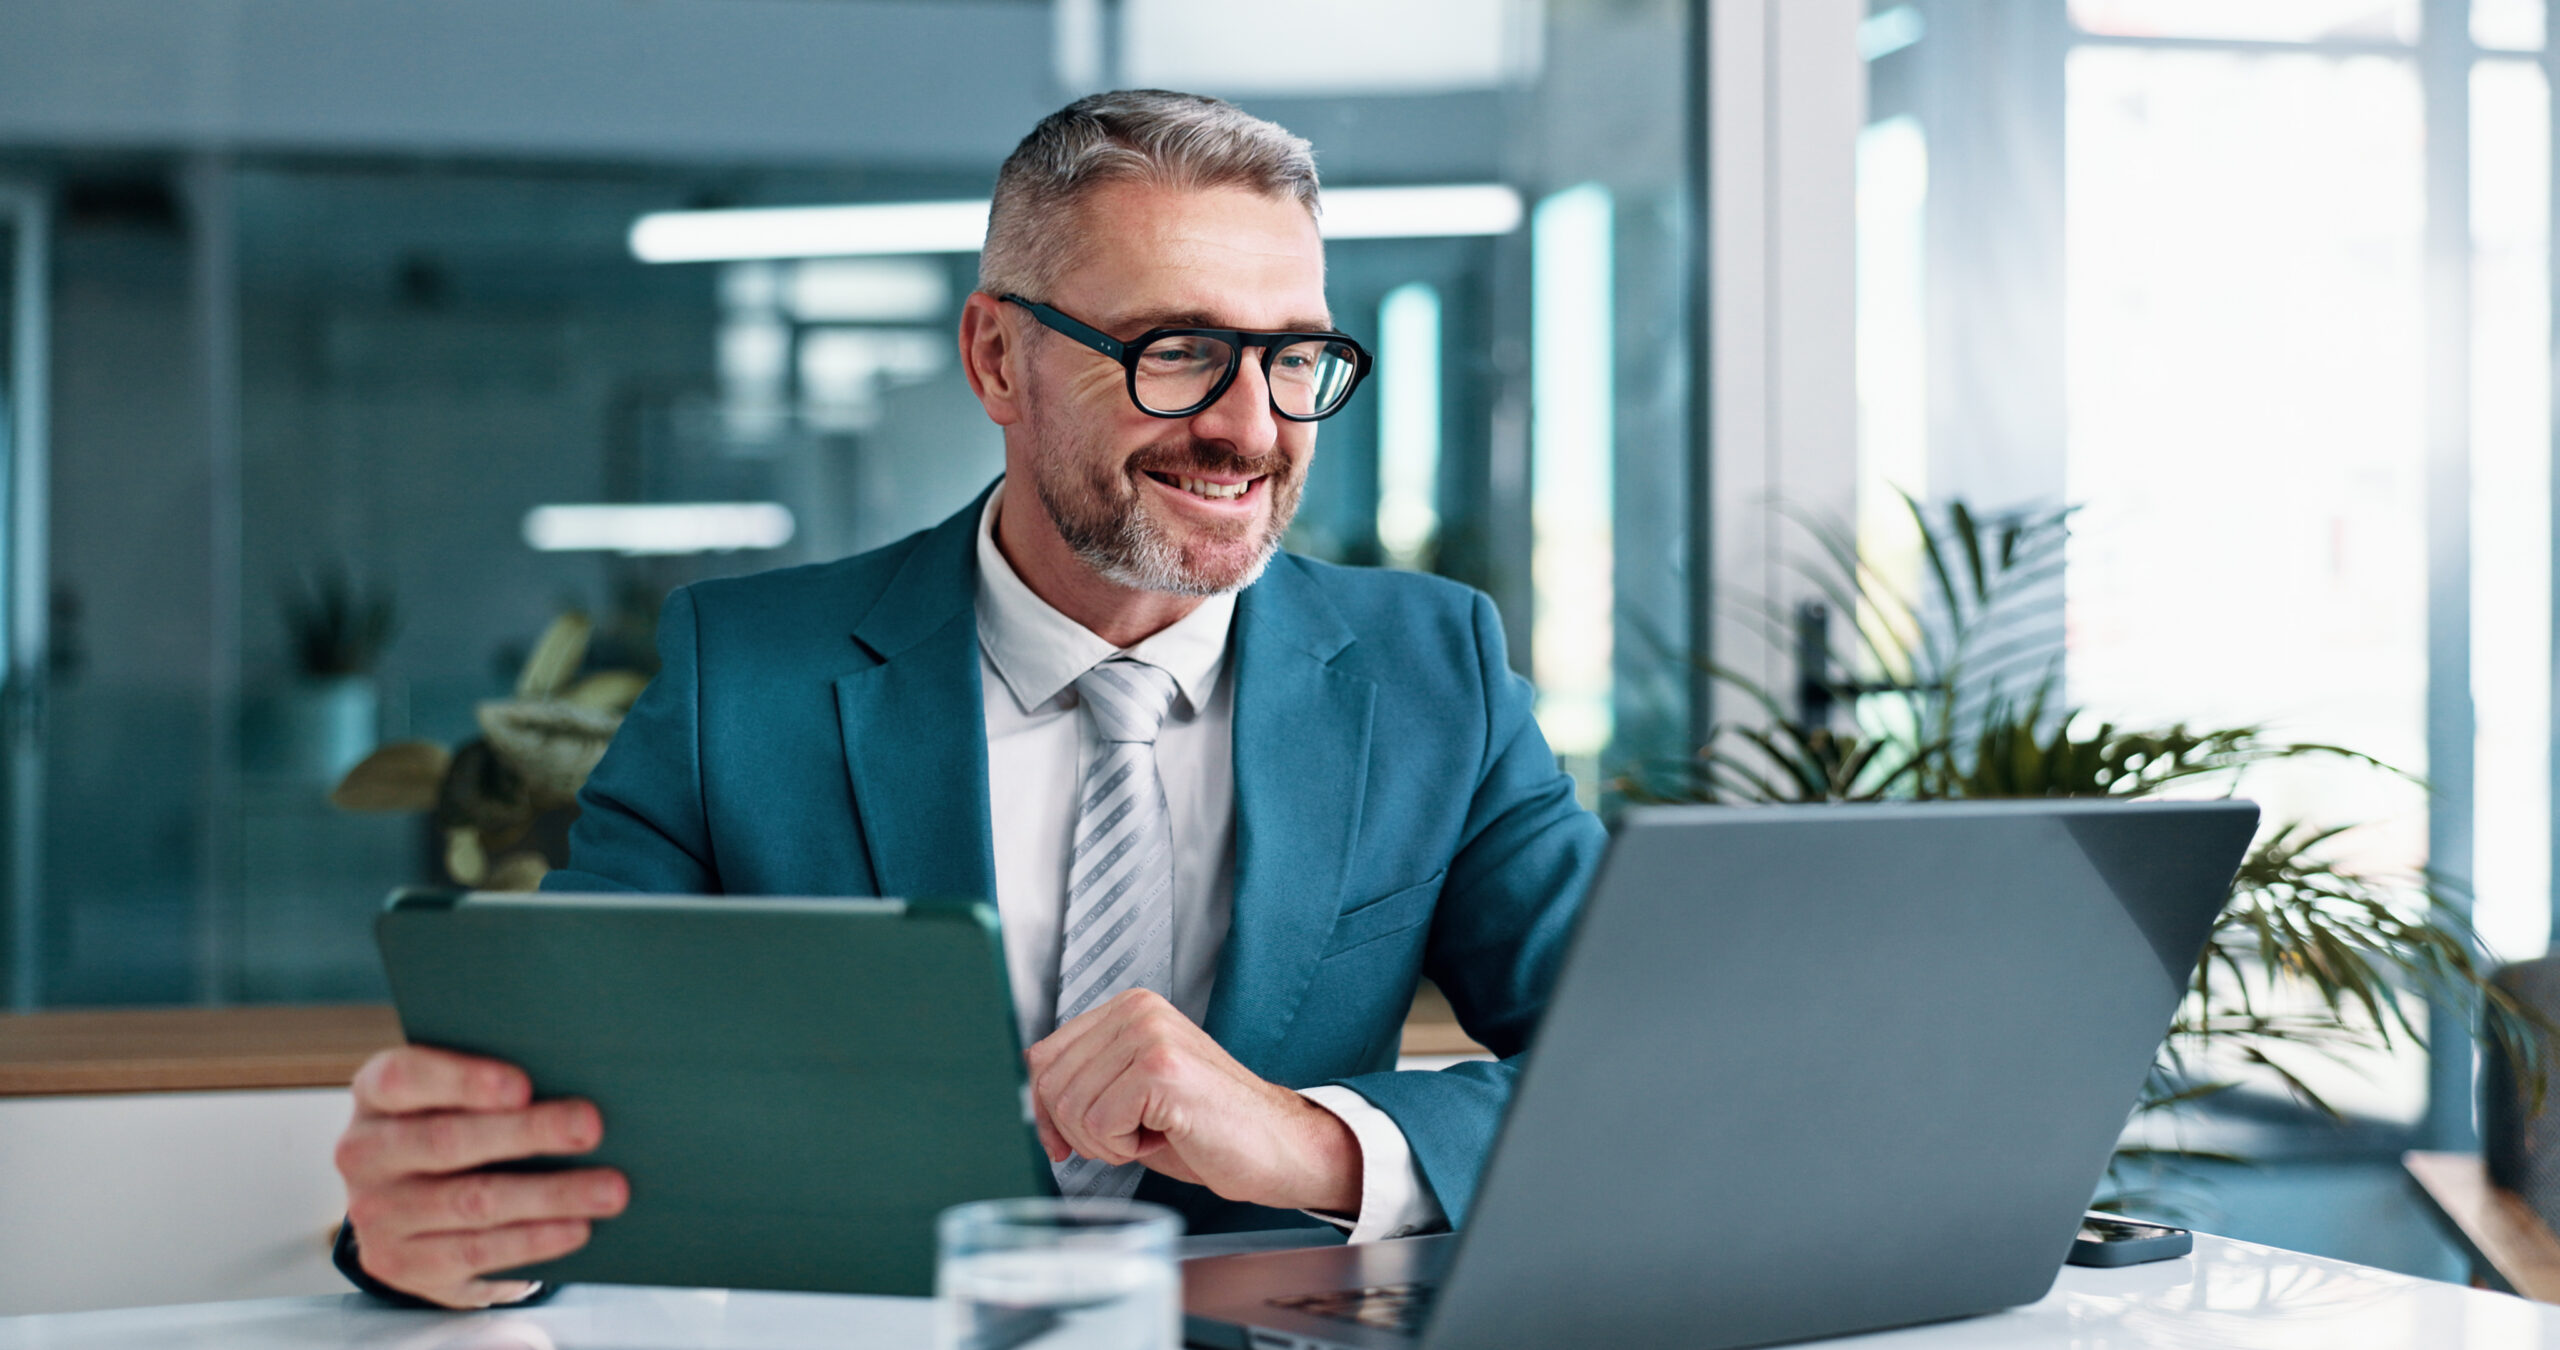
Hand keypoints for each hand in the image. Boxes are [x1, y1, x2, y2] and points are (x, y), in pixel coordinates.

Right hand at [334, 1046, 628, 1308]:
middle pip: (446, 1141)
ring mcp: (376, 1215)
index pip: (403, 1077)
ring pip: (472, 1202)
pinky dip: (533, 1239)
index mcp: (375, 1096)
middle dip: (527, 1133)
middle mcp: (363, 1154)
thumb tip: (573, 1072)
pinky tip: (576, 1227)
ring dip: (549, 1195)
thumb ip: (495, 1085)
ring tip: (609, 1189)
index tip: (523, 1085)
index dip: (462, 1081)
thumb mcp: (454, 1098)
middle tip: (590, 1127)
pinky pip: (476, 1252)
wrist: (410, 1209)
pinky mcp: (400, 1265)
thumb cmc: (452, 1128)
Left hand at [1026, 990, 1360, 1212]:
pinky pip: (1100, 1125)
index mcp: (1128, 1007)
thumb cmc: (1205, 1127)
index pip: (1043, 1057)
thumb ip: (1088, 1077)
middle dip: (1080, 1131)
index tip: (1066, 1141)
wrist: (1275, 1147)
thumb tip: (1030, 1090)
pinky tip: (1165, 1136)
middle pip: (1050, 1085)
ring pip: (1071, 1108)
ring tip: (1153, 1132)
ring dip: (1106, 1142)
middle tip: (1131, 1136)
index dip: (1046, 1111)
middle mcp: (1137, 1010)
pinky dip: (1125, 1149)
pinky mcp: (1161, 1069)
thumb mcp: (1134, 1091)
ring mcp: (1149, 1035)